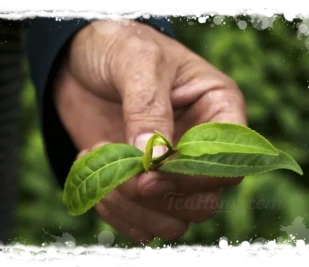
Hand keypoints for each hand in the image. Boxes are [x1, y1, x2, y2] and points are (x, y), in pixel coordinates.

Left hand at [53, 17, 246, 243]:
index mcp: (216, 110)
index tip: (151, 170)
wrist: (80, 60)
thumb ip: (148, 107)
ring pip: (173, 222)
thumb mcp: (136, 61)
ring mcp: (167, 170)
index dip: (194, 176)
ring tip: (103, 174)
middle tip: (126, 176)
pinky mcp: (138, 183)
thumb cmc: (118, 46)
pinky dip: (118, 217)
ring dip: (135, 210)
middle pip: (204, 203)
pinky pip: (142, 226)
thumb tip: (155, 160)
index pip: (229, 164)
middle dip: (162, 199)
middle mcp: (197, 148)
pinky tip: (98, 186)